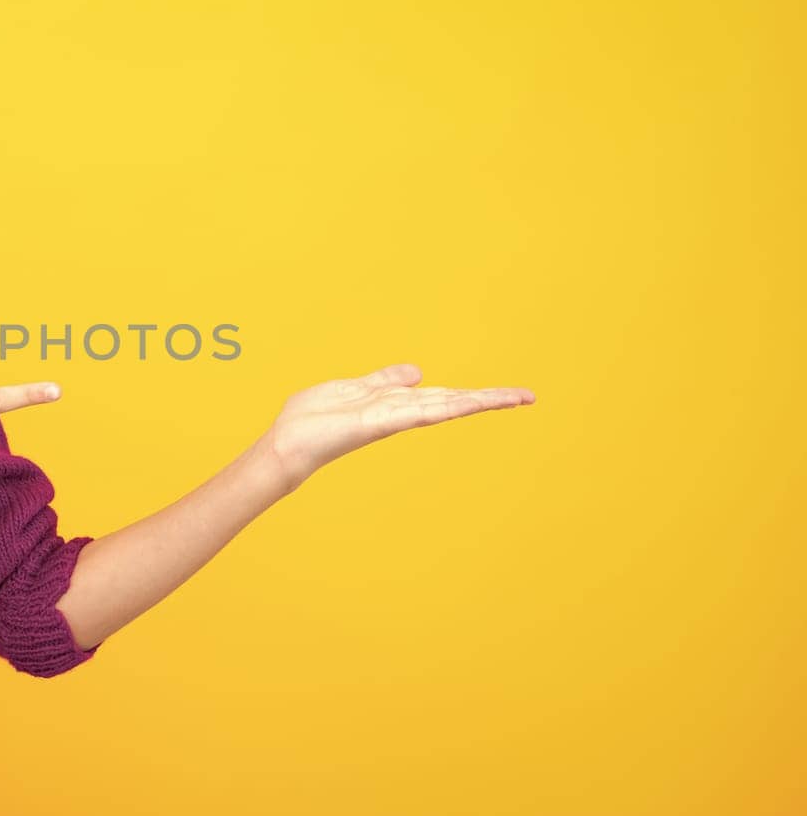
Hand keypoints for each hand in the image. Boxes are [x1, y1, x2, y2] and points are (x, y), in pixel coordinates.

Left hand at [256, 363, 535, 492]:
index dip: (473, 393)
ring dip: (479, 401)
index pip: (442, 395)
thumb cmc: (312, 419)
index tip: (507, 393)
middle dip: (489, 399)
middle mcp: (398, 413)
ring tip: (516, 397)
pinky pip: (417, 411)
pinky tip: (469, 401)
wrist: (287, 444)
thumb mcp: (353, 388)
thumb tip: (417, 371)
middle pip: (452, 401)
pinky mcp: (378, 424)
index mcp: (394, 403)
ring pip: (444, 406)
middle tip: (528, 396)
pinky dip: (444, 405)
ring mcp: (391, 419)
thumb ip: (384, 381)